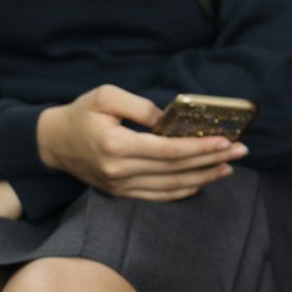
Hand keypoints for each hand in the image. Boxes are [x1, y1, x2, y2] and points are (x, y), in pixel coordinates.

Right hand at [35, 85, 245, 199]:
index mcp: (115, 146)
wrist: (51, 142)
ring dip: (203, 178)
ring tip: (228, 166)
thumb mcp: (105, 96)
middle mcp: (119, 171)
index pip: (167, 151)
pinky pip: (158, 195)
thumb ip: (140, 106)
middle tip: (240, 151)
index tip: (226, 140)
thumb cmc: (80, 114)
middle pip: (175, 170)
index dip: (200, 148)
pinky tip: (202, 180)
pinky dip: (184, 190)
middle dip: (211, 160)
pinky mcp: (120, 193)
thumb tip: (171, 120)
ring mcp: (119, 186)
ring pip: (171, 186)